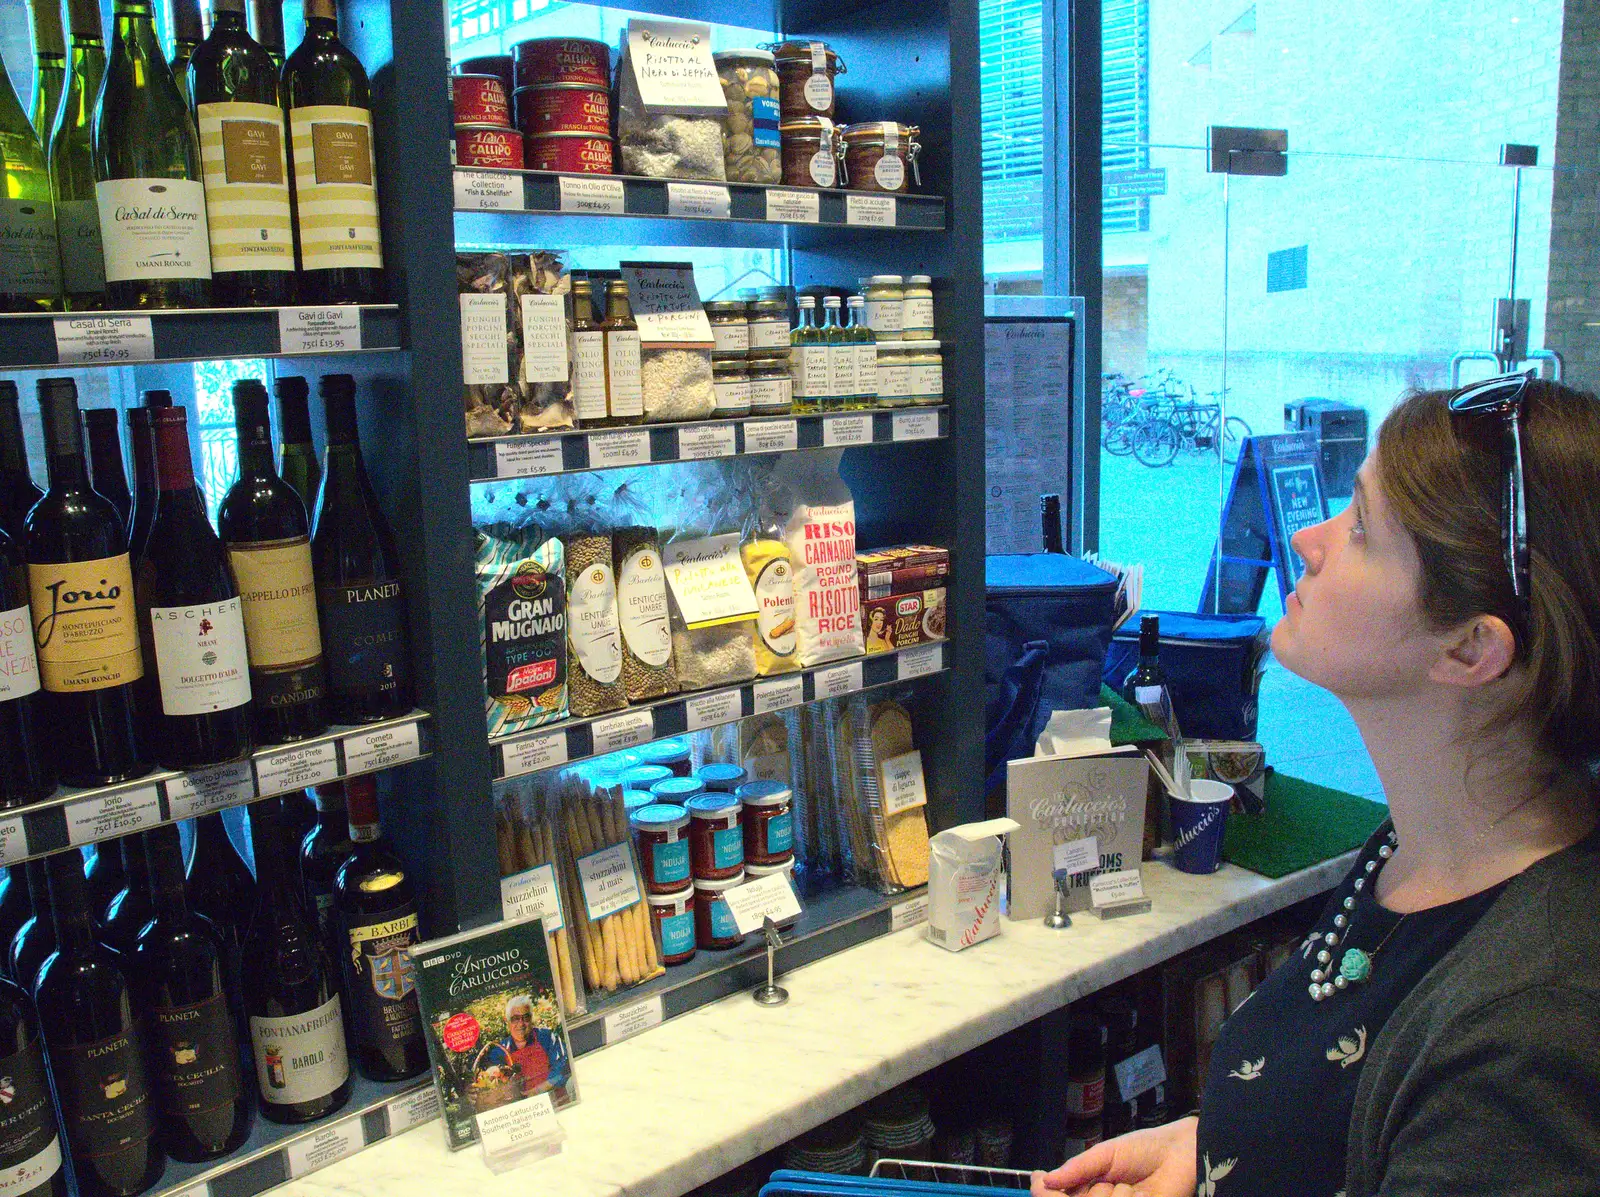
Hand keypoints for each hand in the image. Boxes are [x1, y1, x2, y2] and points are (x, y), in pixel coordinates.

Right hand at [1030, 1116, 1197, 1196]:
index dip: (1045, 1192)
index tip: (1036, 1180)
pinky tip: (1135, 1193)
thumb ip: (1077, 1168)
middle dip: (1080, 1195)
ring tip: (1127, 1187)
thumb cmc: (1145, 1149)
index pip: (1059, 1195)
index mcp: (1090, 1186)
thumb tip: (1046, 1180)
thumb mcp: (1105, 1154)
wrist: (1180, 1155)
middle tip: (1103, 1184)